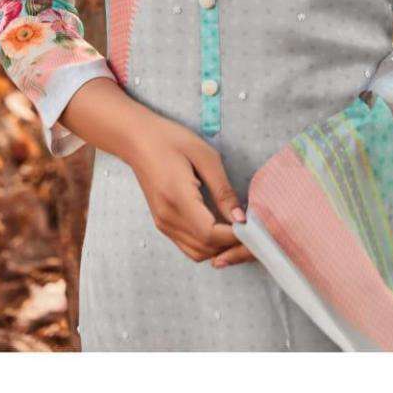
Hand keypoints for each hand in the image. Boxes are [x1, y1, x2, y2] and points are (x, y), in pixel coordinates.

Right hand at [126, 112, 254, 264]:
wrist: (137, 140)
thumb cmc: (171, 140)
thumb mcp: (205, 156)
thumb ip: (223, 190)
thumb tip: (240, 218)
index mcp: (178, 198)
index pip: (210, 233)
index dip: (235, 236)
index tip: (254, 227)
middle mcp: (168, 218)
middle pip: (205, 248)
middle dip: (231, 245)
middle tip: (251, 229)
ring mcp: (163, 224)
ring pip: (197, 253)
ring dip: (220, 247)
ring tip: (238, 228)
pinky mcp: (162, 224)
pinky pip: (188, 245)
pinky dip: (207, 244)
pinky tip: (220, 227)